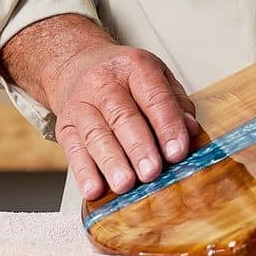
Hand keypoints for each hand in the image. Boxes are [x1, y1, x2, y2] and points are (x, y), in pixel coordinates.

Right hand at [51, 42, 198, 201]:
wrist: (76, 66)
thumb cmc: (124, 79)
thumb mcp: (156, 78)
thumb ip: (177, 104)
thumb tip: (191, 130)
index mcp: (134, 66)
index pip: (154, 97)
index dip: (167, 126)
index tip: (177, 153)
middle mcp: (104, 81)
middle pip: (122, 117)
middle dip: (139, 147)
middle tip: (152, 172)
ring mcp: (80, 103)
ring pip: (97, 135)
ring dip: (112, 163)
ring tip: (125, 185)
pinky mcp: (64, 125)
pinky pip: (73, 150)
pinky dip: (83, 172)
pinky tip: (94, 189)